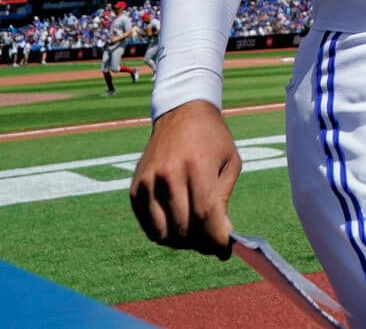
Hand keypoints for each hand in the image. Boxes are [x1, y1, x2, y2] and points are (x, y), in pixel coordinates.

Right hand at [129, 99, 239, 257]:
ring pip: (163, 234)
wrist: (181, 113)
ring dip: (182, 242)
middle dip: (201, 244)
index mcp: (196, 165)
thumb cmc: (212, 139)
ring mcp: (148, 182)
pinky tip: (178, 225)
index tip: (225, 252)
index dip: (216, 240)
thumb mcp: (230, 163)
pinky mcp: (135, 189)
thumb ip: (223, 200)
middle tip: (211, 244)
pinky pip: (148, 226)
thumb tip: (220, 237)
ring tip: (195, 235)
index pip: (205, 215)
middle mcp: (168, 174)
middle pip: (184, 228)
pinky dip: (164, 234)